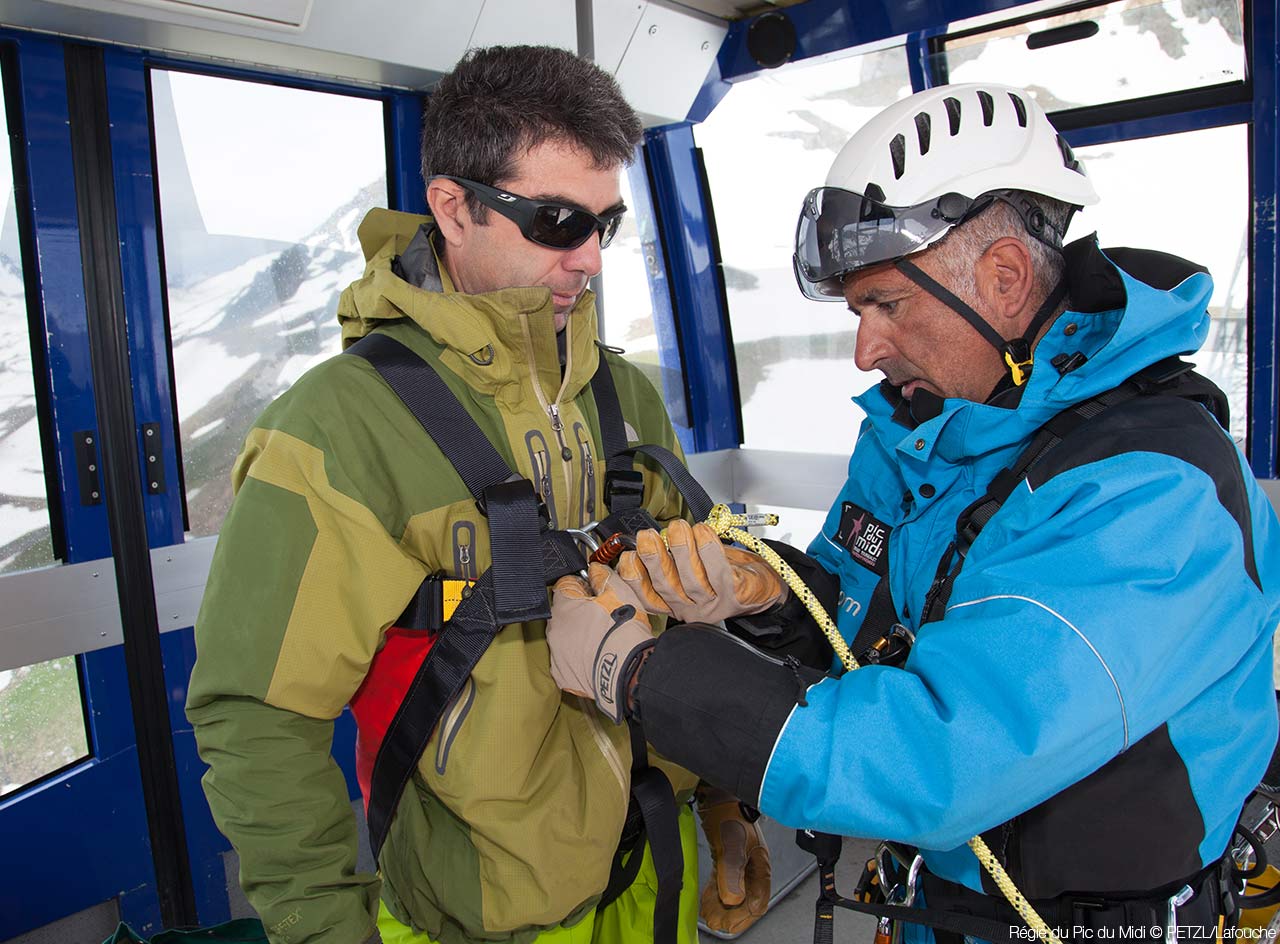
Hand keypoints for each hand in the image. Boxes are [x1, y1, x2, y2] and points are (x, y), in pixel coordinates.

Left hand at [548, 563, 655, 722]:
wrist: (627, 670)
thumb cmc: (622, 630)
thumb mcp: (619, 591)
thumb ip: (602, 575)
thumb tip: (595, 569)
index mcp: (563, 606)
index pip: (565, 586)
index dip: (582, 587)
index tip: (595, 593)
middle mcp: (554, 630)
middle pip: (563, 614)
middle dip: (579, 613)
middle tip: (602, 619)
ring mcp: (556, 654)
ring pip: (565, 638)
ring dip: (578, 636)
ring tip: (601, 641)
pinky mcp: (563, 675)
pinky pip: (567, 661)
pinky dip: (579, 659)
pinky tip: (596, 657)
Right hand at [616, 519, 785, 622]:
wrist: (766, 585)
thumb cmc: (727, 573)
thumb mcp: (695, 568)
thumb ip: (673, 558)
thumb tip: (651, 535)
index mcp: (677, 605)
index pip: (649, 598)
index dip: (634, 579)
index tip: (626, 556)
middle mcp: (692, 610)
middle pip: (667, 587)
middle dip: (654, 560)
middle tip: (646, 537)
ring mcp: (713, 606)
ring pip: (691, 580)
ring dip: (682, 551)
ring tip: (677, 528)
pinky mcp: (734, 596)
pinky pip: (718, 572)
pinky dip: (709, 551)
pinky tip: (703, 532)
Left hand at [697, 784, 771, 934]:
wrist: (716, 794)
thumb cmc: (729, 813)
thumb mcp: (732, 845)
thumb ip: (732, 873)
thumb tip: (732, 899)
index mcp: (760, 865)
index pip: (758, 900)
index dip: (744, 916)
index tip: (728, 924)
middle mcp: (752, 866)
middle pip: (746, 900)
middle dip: (732, 915)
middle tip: (718, 923)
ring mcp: (740, 863)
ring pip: (734, 893)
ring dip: (723, 906)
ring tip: (710, 915)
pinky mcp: (727, 858)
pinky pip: (724, 883)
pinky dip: (716, 894)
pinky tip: (708, 900)